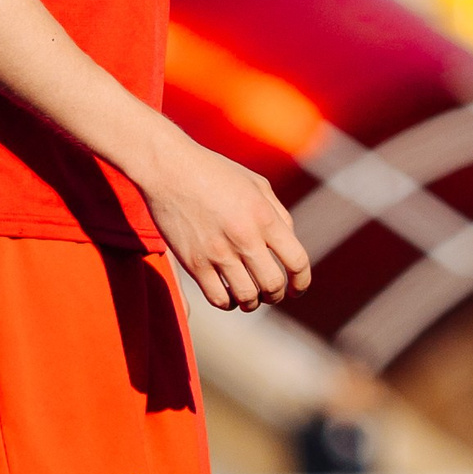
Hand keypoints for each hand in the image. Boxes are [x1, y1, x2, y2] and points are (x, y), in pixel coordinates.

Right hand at [135, 129, 313, 310]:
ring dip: (253, 302)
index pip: (297, 261)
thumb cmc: (217, 173)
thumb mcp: (258, 184)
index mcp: (265, 217)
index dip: (302, 281)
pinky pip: (217, 298)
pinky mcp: (194, 264)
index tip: (298, 288)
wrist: (170, 170)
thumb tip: (289, 243)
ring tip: (251, 297)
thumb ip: (278, 215)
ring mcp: (218, 253)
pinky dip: (228, 303)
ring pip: (246, 297)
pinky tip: (229, 296)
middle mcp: (245, 238)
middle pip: (273, 285)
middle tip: (274, 293)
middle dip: (278, 294)